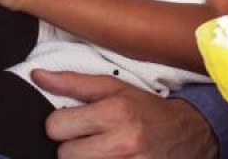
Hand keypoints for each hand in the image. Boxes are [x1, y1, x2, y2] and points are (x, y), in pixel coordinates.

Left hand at [33, 70, 217, 158]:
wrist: (189, 134)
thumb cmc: (147, 110)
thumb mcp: (115, 88)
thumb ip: (74, 83)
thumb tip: (37, 76)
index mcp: (116, 112)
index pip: (56, 126)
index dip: (62, 124)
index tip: (75, 122)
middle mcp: (123, 142)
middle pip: (64, 155)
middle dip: (73, 147)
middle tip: (91, 139)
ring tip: (101, 151)